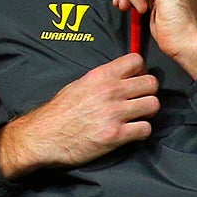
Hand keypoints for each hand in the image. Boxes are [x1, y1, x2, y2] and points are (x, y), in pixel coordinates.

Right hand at [0, 52, 159, 178]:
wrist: (44, 136)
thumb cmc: (59, 112)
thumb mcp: (79, 84)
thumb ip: (103, 79)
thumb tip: (123, 76)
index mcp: (100, 76)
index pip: (136, 60)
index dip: (141, 70)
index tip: (137, 79)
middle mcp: (110, 91)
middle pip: (151, 83)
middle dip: (149, 91)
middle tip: (141, 99)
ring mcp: (114, 113)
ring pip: (153, 105)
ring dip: (148, 112)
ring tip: (138, 116)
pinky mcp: (116, 135)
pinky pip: (145, 129)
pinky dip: (142, 131)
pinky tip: (133, 131)